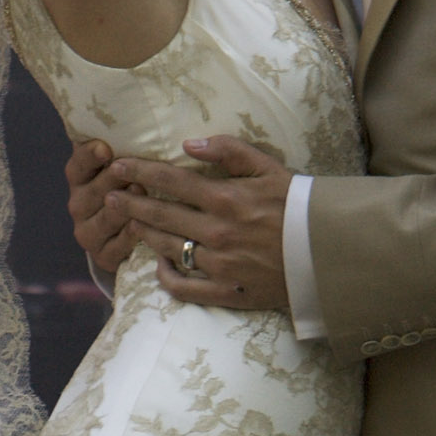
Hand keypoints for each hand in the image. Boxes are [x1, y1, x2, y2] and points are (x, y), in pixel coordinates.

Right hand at [65, 139, 142, 272]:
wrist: (125, 238)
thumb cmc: (128, 189)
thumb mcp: (121, 166)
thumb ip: (121, 145)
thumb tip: (137, 111)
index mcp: (80, 178)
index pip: (78, 164)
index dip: (90, 156)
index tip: (105, 148)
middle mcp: (79, 204)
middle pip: (95, 190)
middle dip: (114, 180)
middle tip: (132, 171)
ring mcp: (88, 232)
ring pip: (106, 217)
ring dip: (125, 205)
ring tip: (142, 193)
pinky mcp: (103, 256)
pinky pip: (117, 245)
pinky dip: (131, 235)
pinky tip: (143, 225)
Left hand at [119, 136, 292, 310]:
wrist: (328, 253)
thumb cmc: (299, 205)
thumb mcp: (270, 168)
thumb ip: (229, 151)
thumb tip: (189, 143)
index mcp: (226, 199)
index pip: (170, 182)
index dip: (139, 172)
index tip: (117, 165)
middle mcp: (217, 232)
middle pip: (160, 215)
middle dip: (129, 202)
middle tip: (108, 194)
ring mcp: (220, 265)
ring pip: (168, 249)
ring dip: (144, 233)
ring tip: (129, 222)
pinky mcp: (228, 292)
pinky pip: (186, 288)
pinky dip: (167, 277)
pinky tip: (159, 264)